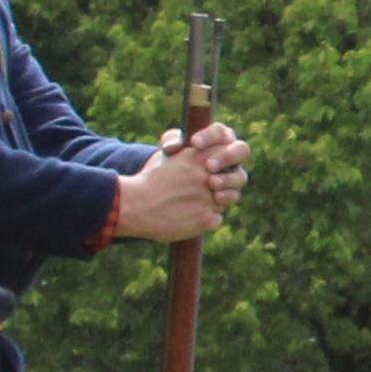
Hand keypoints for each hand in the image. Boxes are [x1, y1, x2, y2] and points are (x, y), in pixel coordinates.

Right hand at [110, 120, 249, 243]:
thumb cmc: (149, 179)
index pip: (236, 151)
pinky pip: (217, 220)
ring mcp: (209, 198)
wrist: (132, 205)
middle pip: (238, 178)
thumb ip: (191, 152)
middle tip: (213, 186)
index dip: (230, 159)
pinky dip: (205, 221)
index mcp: (201, 156)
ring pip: (227, 200)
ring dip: (216, 203)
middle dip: (230, 183)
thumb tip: (201, 150)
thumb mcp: (168, 155)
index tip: (215, 167)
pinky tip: (188, 218)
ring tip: (195, 204)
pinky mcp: (205, 219)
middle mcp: (208, 176)